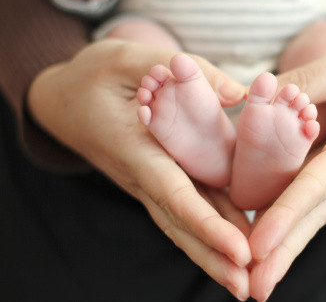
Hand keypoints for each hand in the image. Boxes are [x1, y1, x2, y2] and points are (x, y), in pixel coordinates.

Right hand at [27, 39, 250, 299]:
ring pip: (182, 222)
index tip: (238, 250)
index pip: (173, 192)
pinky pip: (184, 208)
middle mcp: (143, 173)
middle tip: (248, 287)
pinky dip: (207, 230)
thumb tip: (238, 93)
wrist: (64, 99)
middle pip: (181, 222)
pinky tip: (232, 245)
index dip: (206, 223)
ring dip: (211, 253)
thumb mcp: (132, 58)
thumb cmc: (97, 76)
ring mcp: (149, 180)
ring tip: (244, 282)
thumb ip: (185, 73)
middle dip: (213, 256)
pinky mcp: (157, 178)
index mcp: (135, 148)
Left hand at [247, 44, 325, 300]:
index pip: (319, 182)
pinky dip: (283, 228)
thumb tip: (258, 95)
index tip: (260, 245)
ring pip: (307, 219)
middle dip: (282, 253)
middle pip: (312, 217)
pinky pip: (303, 205)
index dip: (288, 212)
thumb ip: (307, 80)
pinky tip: (260, 247)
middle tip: (253, 288)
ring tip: (252, 283)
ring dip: (281, 251)